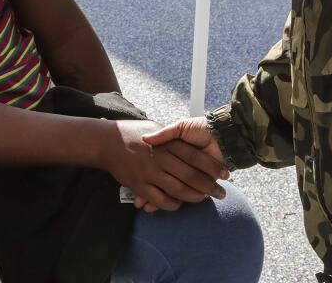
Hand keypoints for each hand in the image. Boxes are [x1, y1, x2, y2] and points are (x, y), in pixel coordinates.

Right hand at [99, 120, 228, 213]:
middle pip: (190, 176)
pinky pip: (159, 199)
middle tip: (221, 194)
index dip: (212, 166)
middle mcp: (160, 158)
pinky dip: (171, 204)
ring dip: (193, 197)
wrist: (106, 141)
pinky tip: (179, 205)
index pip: (195, 157)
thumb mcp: (153, 126)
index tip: (225, 174)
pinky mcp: (139, 184)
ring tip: (203, 199)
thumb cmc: (132, 132)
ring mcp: (149, 172)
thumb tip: (188, 140)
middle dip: (208, 186)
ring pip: (177, 189)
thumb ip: (171, 134)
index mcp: (166, 143)